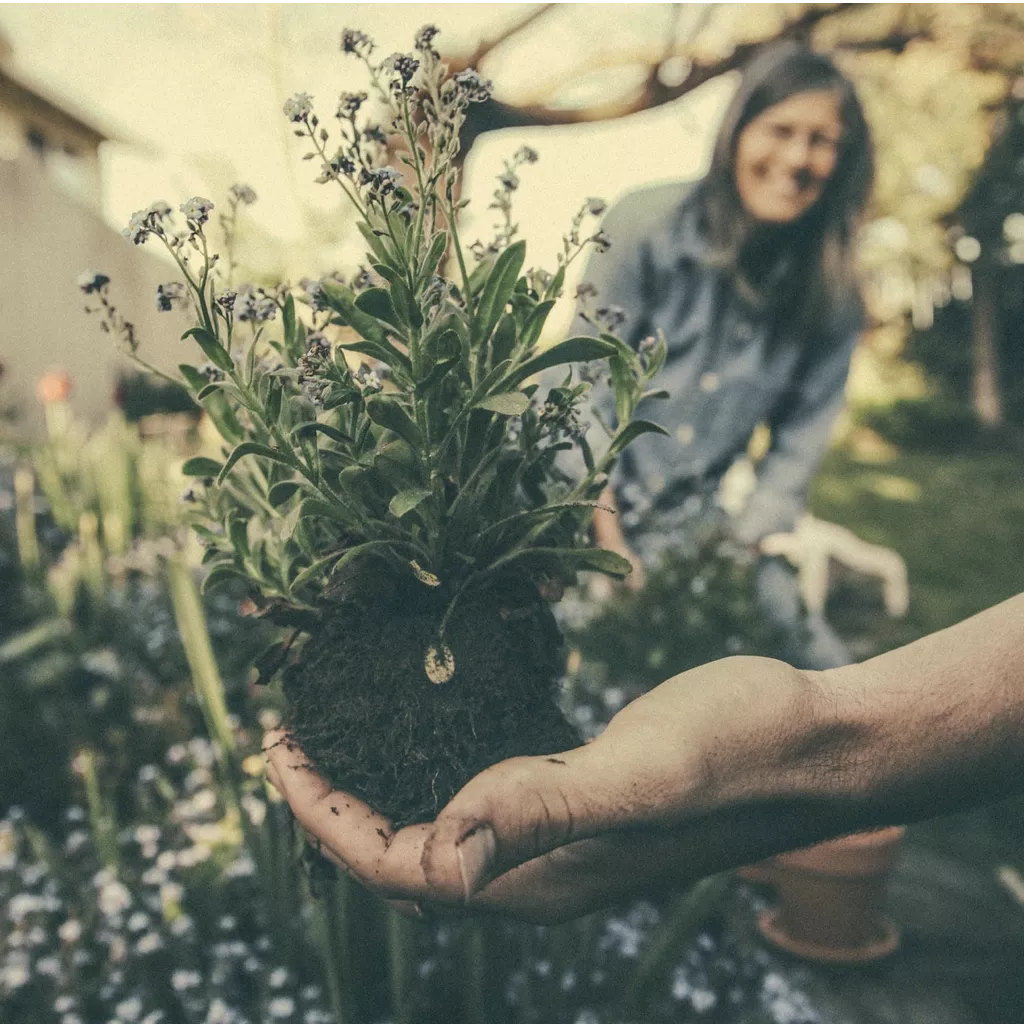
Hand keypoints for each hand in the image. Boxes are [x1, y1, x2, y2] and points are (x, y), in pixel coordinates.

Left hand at [262, 656, 803, 922]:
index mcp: (538, 880)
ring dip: (381, 786)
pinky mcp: (586, 795)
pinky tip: (430, 724)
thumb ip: (545, 811)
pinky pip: (487, 794)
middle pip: (406, 855)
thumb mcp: (644, 775)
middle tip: (291, 734)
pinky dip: (439, 763)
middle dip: (335, 805)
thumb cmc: (743, 753)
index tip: (277, 749)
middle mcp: (542, 871)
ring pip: (442, 826)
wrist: (817, 740)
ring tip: (340, 732)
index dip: (324, 817)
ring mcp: (565, 835)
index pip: (397, 867)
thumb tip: (442, 858)